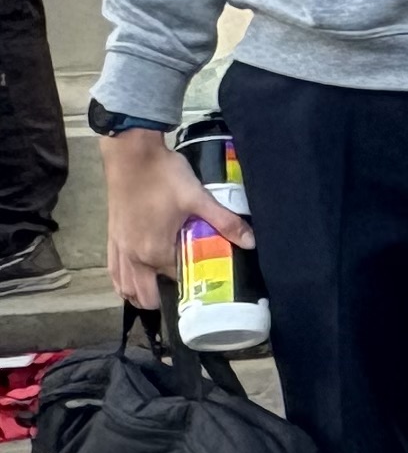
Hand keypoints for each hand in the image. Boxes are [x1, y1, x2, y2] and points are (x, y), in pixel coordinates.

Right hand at [104, 127, 224, 310]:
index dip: (192, 281)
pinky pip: (113, 271)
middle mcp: (133, 256)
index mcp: (154, 252)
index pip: (176, 280)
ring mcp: (119, 248)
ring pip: (124, 286)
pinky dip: (123, 280)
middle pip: (144, 294)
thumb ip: (225, 222)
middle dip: (162, 298)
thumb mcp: (199, 199)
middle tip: (186, 287)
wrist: (130, 154)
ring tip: (161, 289)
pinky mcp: (111, 238)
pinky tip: (134, 278)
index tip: (206, 279)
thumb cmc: (163, 176)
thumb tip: (251, 241)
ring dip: (140, 293)